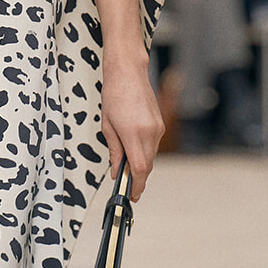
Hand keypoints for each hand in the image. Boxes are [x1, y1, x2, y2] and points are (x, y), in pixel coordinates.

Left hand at [101, 51, 164, 203]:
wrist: (128, 73)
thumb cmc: (114, 94)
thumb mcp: (108, 126)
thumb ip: (114, 150)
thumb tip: (117, 169)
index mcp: (134, 133)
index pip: (140, 168)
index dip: (137, 185)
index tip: (132, 195)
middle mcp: (150, 132)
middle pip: (147, 165)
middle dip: (138, 178)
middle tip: (127, 186)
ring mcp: (158, 128)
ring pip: (151, 156)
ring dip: (141, 164)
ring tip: (127, 167)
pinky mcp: (160, 124)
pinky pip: (153, 146)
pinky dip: (144, 152)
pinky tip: (134, 151)